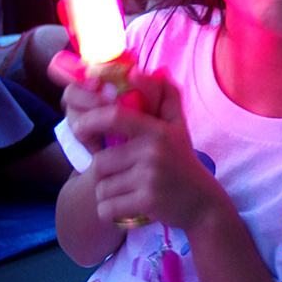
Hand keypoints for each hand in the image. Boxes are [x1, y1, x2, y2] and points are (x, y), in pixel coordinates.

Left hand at [85, 74, 233, 232]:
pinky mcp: (147, 202)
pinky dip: (109, 212)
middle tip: (118, 177)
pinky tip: (125, 208)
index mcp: (157, 130)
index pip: (115, 117)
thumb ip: (167, 96)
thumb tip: (150, 69)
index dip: (90, 121)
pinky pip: (107, 208)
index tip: (78, 128)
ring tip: (125, 193)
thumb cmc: (184, 163)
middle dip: (102, 173)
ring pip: (102, 187)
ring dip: (107, 194)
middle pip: (100, 161)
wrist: (203, 204)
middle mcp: (153, 151)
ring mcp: (149, 178)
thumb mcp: (179, 127)